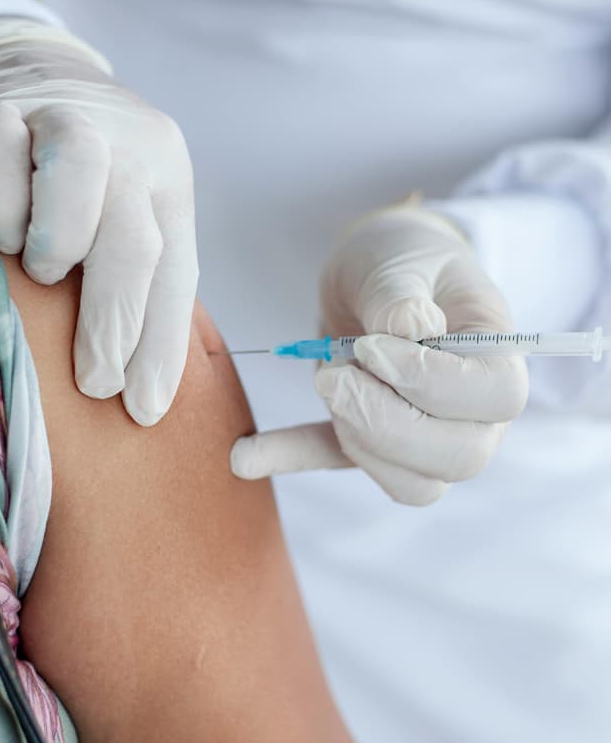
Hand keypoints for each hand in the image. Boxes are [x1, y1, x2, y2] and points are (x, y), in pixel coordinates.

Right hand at [0, 18, 197, 425]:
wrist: (12, 64)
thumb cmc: (69, 170)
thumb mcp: (119, 209)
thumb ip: (133, 270)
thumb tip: (134, 377)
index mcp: (167, 181)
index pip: (176, 274)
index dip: (162, 347)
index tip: (146, 409)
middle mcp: (130, 147)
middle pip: (135, 241)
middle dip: (117, 326)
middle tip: (95, 383)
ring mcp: (65, 118)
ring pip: (79, 181)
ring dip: (60, 246)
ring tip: (44, 274)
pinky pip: (1, 158)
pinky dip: (1, 207)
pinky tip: (0, 230)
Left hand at [231, 200, 528, 504]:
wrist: (379, 273)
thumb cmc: (405, 258)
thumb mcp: (400, 259)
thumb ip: (401, 295)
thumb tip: (409, 330)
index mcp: (496, 356)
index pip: (497, 397)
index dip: (432, 382)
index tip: (372, 346)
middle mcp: (474, 411)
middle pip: (457, 457)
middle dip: (384, 422)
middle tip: (333, 373)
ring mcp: (427, 435)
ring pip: (412, 484)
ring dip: (354, 440)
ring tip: (324, 379)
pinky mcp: (371, 439)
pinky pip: (339, 463)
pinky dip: (293, 458)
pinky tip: (245, 455)